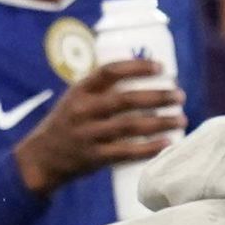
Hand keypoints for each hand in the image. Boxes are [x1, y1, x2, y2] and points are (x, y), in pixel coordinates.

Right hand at [13, 59, 185, 194]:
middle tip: (179, 95)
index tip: (160, 67)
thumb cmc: (69, 123)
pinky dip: (150, 147)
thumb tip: (148, 77)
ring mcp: (88, 134)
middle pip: (126, 99)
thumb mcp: (77, 99)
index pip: (110, 72)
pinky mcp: (94, 157)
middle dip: (158, 96)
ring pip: (131, 126)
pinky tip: (169, 142)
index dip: (137, 67)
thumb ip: (103, 90)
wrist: (42, 158)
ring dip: (161, 122)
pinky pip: (127, 152)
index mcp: (80, 91)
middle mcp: (83, 110)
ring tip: (182, 119)